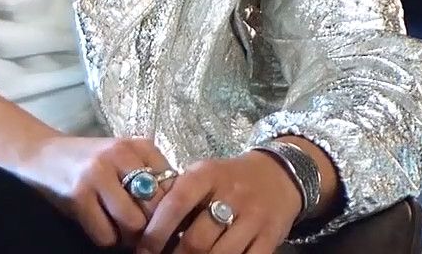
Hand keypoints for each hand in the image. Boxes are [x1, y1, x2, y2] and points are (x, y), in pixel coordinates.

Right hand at [21, 135, 173, 247]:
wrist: (41, 154)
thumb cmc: (89, 160)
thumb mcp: (123, 158)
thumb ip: (150, 177)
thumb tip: (179, 215)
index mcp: (138, 145)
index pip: (172, 186)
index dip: (172, 210)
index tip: (167, 221)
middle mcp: (120, 155)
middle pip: (156, 207)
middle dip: (152, 227)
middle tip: (146, 234)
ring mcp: (98, 174)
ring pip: (133, 223)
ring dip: (130, 236)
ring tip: (122, 230)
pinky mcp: (79, 196)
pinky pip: (106, 234)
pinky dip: (107, 238)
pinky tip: (101, 225)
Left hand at [134, 150, 300, 253]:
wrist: (277, 175)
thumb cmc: (228, 178)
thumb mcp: (203, 175)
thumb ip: (179, 195)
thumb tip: (147, 224)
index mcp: (207, 175)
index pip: (176, 204)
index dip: (157, 230)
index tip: (143, 247)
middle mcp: (231, 195)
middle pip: (197, 239)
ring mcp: (253, 218)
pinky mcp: (270, 236)